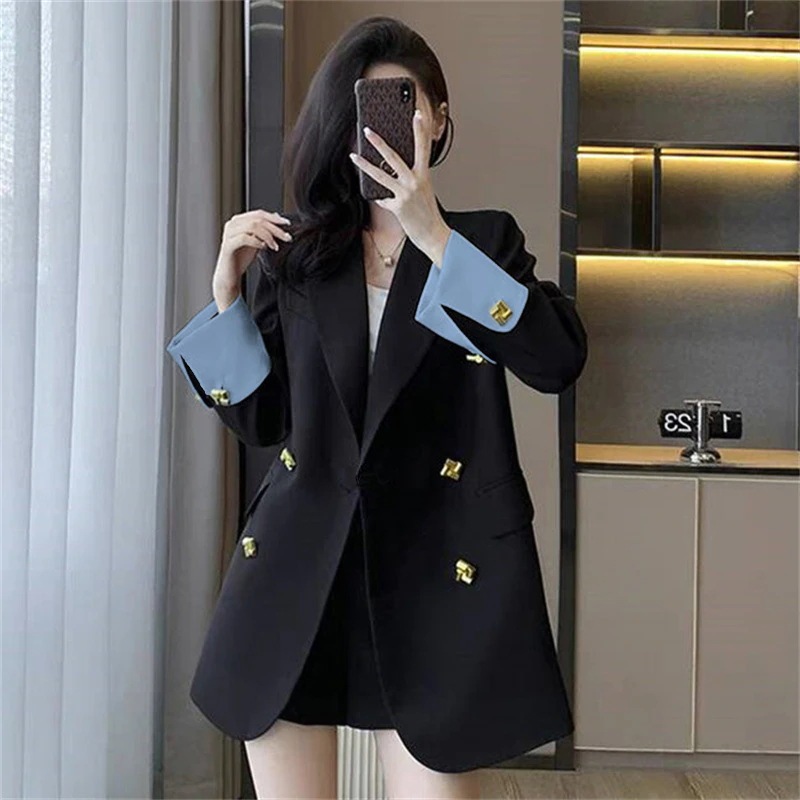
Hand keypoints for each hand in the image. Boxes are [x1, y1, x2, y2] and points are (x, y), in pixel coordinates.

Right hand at [213, 209, 291, 310]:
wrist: (230, 275)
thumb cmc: (241, 258)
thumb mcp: (256, 241)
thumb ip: (264, 230)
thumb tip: (277, 217)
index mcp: (239, 221)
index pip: (259, 214)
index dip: (274, 218)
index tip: (288, 224)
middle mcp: (232, 224)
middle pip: (258, 220)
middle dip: (275, 228)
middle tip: (287, 237)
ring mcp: (229, 234)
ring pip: (252, 226)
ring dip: (268, 236)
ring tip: (275, 246)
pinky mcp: (228, 245)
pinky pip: (244, 238)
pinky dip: (257, 242)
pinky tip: (263, 247)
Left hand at [349, 109, 451, 265]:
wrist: (432, 234)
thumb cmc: (426, 211)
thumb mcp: (423, 189)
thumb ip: (411, 176)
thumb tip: (391, 167)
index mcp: (424, 175)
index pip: (423, 147)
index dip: (420, 129)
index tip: (417, 113)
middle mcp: (415, 181)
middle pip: (393, 157)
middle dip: (379, 142)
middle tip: (367, 130)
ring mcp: (405, 194)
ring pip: (380, 175)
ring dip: (364, 165)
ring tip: (353, 155)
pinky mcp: (397, 207)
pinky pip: (382, 198)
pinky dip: (382, 199)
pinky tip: (385, 201)